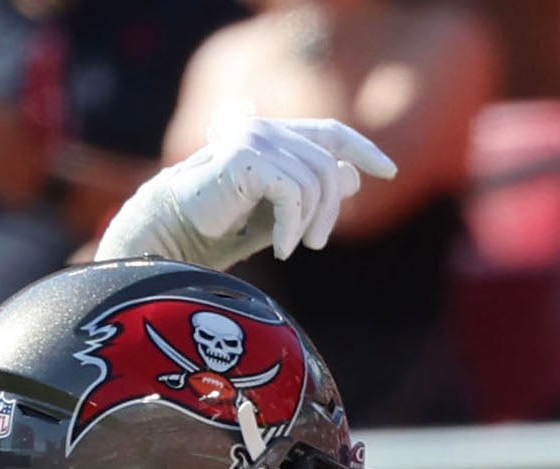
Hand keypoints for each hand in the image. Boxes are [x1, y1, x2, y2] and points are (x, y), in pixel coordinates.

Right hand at [95, 120, 397, 267]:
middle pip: (328, 164)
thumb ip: (313, 193)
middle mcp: (263, 129)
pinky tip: (280, 248)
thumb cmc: (219, 230)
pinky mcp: (243, 155)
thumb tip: (352, 175)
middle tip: (317, 244)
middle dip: (332, 210)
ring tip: (292, 246)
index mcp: (272, 136)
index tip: (389, 172)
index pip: (330, 131)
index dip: (362, 148)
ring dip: (310, 223)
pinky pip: (293, 192)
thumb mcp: (279, 214)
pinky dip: (292, 227)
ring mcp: (252, 138)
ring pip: (316, 180)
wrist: (170, 237)